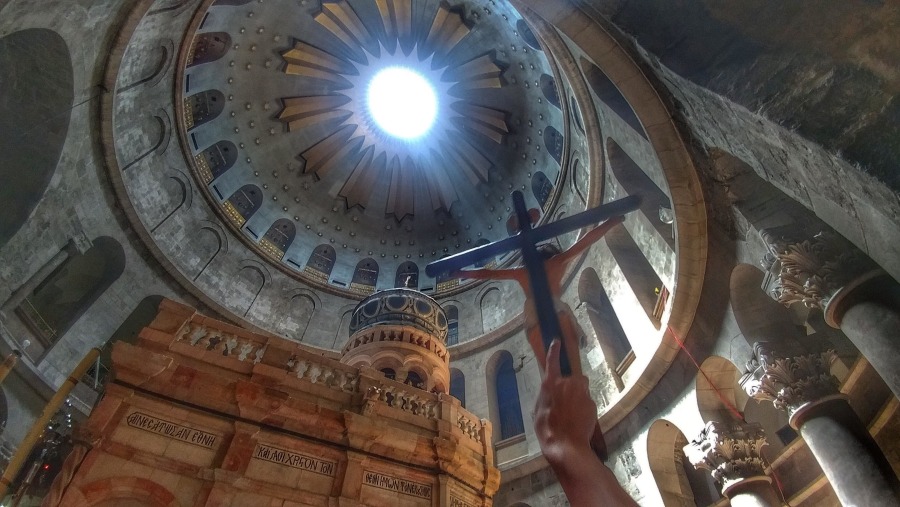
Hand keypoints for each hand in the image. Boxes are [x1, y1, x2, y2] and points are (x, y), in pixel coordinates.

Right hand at [534, 339, 597, 464]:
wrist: (566, 445)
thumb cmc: (547, 429)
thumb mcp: (537, 410)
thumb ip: (545, 396)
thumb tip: (549, 390)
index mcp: (551, 384)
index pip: (552, 362)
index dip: (554, 351)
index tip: (557, 342)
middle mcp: (568, 384)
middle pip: (573, 378)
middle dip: (570, 386)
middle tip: (564, 402)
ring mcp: (582, 393)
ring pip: (582, 388)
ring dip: (578, 395)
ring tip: (571, 412)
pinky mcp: (592, 403)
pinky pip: (587, 401)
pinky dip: (584, 407)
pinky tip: (578, 420)